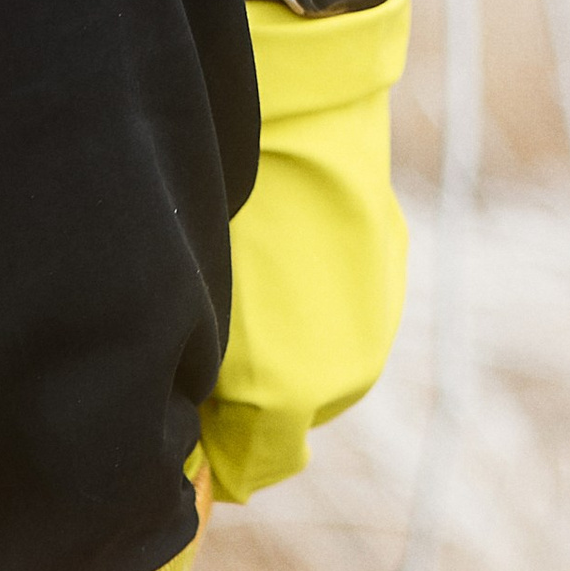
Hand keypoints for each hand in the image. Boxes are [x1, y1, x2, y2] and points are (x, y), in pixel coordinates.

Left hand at [200, 0, 412, 503]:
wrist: (286, 102)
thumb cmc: (212, 213)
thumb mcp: (181, 312)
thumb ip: (186, 391)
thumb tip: (188, 431)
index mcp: (291, 396)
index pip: (250, 468)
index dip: (209, 455)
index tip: (178, 427)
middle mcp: (348, 373)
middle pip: (285, 420)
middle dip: (244, 399)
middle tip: (193, 346)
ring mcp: (377, 316)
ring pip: (321, 367)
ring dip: (282, 349)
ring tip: (238, 289)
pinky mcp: (391, 263)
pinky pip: (343, 309)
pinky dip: (310, 299)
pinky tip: (276, 251)